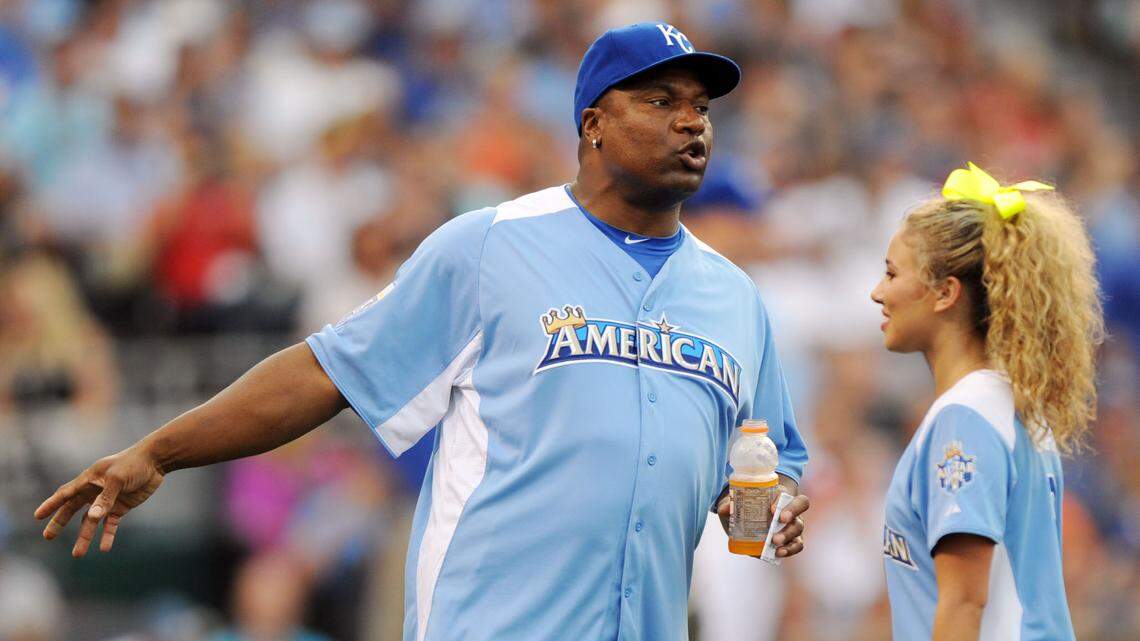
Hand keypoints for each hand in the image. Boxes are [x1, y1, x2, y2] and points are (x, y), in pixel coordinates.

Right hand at [34, 444, 164, 556]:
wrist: (156, 461)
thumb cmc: (133, 464)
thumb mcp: (117, 479)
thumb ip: (105, 498)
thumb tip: (92, 518)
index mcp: (89, 479)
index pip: (65, 493)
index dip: (51, 504)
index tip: (37, 516)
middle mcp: (95, 490)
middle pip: (73, 509)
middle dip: (60, 522)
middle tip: (48, 536)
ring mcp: (107, 500)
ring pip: (91, 521)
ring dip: (84, 536)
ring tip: (77, 554)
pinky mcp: (121, 507)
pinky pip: (110, 524)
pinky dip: (107, 535)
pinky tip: (103, 548)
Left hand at [717, 486, 810, 558]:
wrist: (746, 523)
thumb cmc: (742, 507)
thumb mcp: (734, 503)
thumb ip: (728, 504)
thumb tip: (726, 509)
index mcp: (779, 495)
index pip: (788, 494)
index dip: (783, 500)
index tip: (772, 509)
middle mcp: (790, 508)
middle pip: (801, 506)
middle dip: (791, 514)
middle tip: (778, 521)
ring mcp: (793, 524)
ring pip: (799, 527)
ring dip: (788, 534)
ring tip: (775, 542)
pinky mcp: (791, 540)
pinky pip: (797, 544)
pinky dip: (790, 549)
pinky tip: (779, 552)